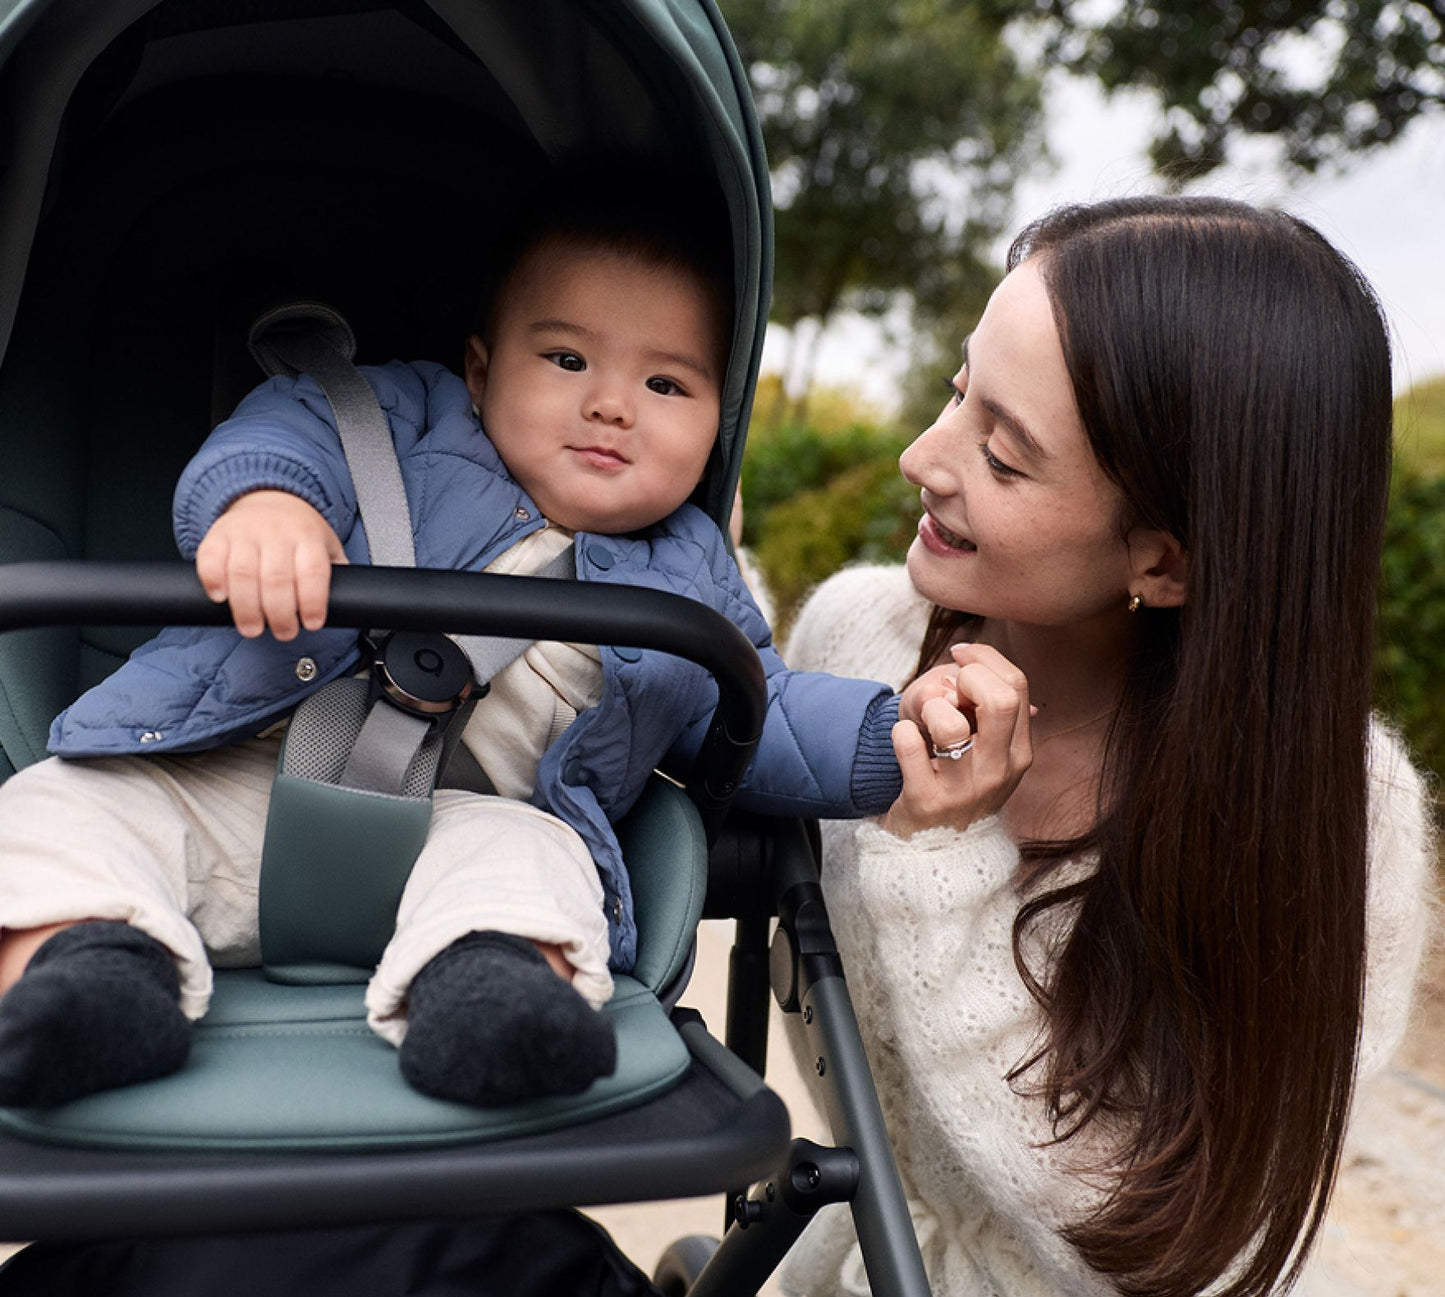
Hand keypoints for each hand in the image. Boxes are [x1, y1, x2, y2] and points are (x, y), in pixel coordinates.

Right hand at [195, 490, 347, 639]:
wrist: (269, 496)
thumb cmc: (299, 531)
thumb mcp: (326, 544)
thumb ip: (338, 572)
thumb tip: (350, 604)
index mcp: (308, 536)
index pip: (313, 571)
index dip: (313, 601)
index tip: (312, 623)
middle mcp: (277, 533)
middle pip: (277, 578)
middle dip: (280, 613)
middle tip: (284, 633)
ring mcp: (245, 532)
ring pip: (242, 573)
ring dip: (247, 607)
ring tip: (253, 628)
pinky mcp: (218, 535)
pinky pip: (210, 559)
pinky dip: (213, 581)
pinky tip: (221, 598)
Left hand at [884, 643, 1032, 838]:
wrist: (934, 849)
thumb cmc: (956, 784)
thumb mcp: (987, 752)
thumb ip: (987, 707)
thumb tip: (977, 660)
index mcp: (1019, 752)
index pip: (1017, 686)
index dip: (985, 658)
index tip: (960, 656)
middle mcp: (999, 772)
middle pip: (1000, 700)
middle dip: (967, 678)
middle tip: (946, 687)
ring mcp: (964, 791)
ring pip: (949, 723)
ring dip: (929, 708)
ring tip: (924, 722)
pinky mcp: (926, 802)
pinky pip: (909, 746)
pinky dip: (900, 732)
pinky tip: (905, 739)